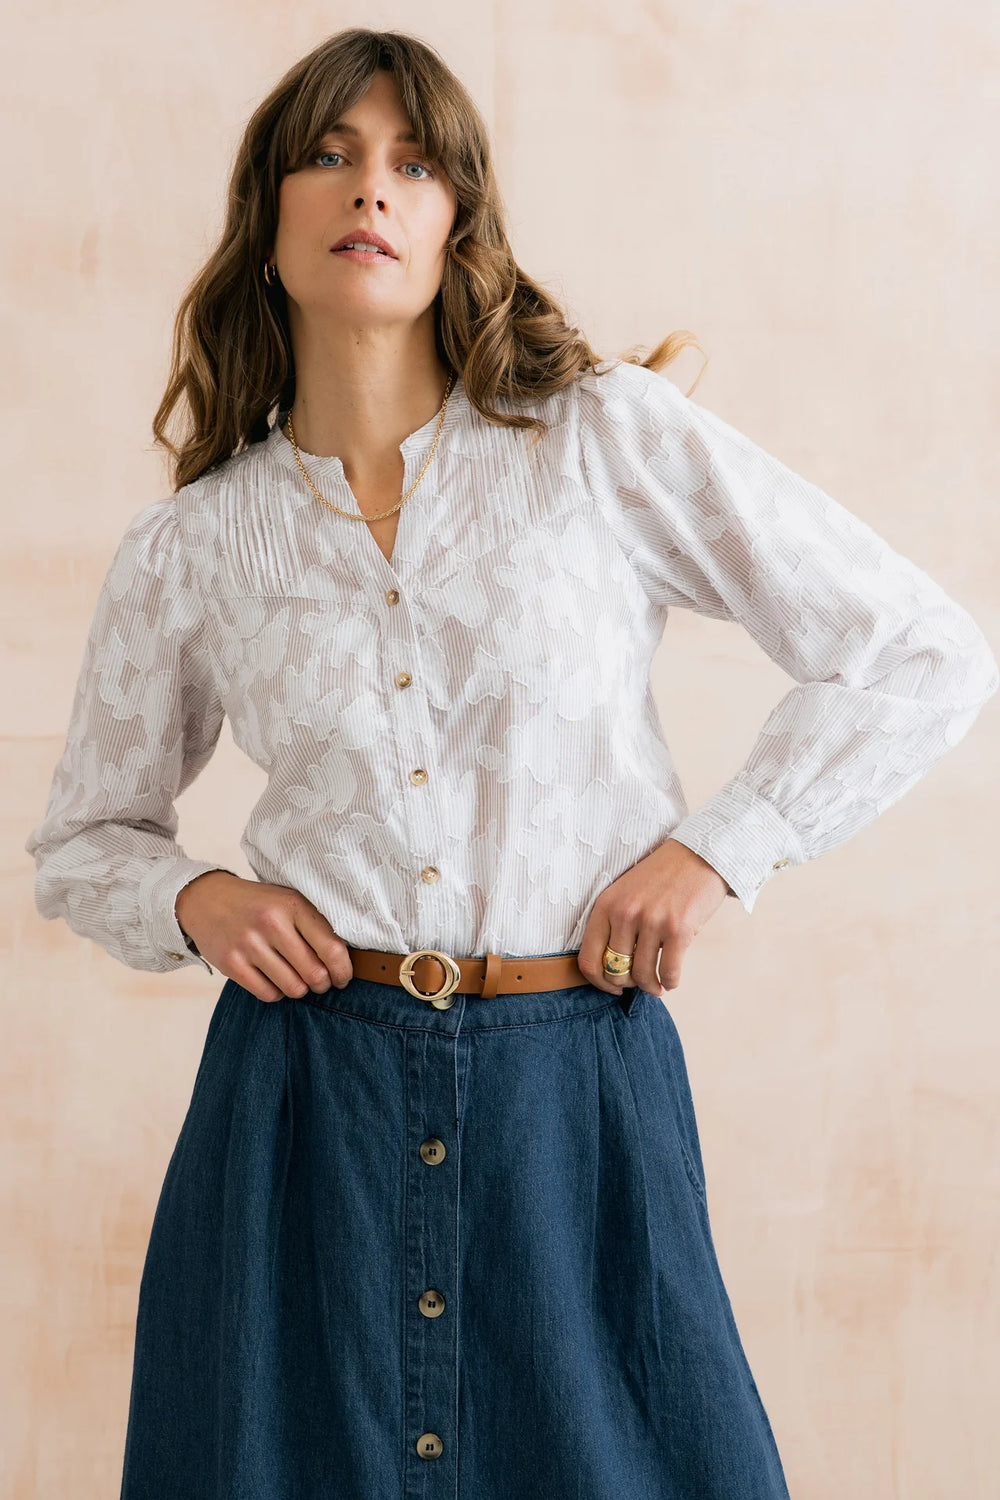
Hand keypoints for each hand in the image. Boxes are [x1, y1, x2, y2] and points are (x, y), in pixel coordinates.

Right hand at [174, 871, 353, 1002]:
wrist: (207, 899)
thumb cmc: (259, 904)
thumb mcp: (288, 900)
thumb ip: (315, 924)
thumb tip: (344, 961)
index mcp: (293, 904)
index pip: (332, 948)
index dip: (343, 970)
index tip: (343, 978)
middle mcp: (272, 923)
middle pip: (314, 973)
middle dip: (323, 984)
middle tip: (320, 982)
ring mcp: (249, 944)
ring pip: (293, 988)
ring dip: (300, 989)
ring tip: (297, 979)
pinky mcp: (231, 963)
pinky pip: (268, 994)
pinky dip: (276, 993)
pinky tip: (274, 980)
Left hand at [577, 839, 729, 996]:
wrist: (700, 854)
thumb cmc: (662, 878)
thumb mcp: (626, 893)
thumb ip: (615, 924)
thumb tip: (613, 970)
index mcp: (606, 905)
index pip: (587, 960)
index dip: (599, 982)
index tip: (614, 986)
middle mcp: (624, 913)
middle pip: (615, 972)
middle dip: (628, 984)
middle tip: (641, 982)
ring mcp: (651, 921)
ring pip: (642, 976)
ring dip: (652, 986)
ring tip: (658, 984)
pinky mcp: (678, 928)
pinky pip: (668, 972)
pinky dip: (670, 981)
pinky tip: (672, 978)